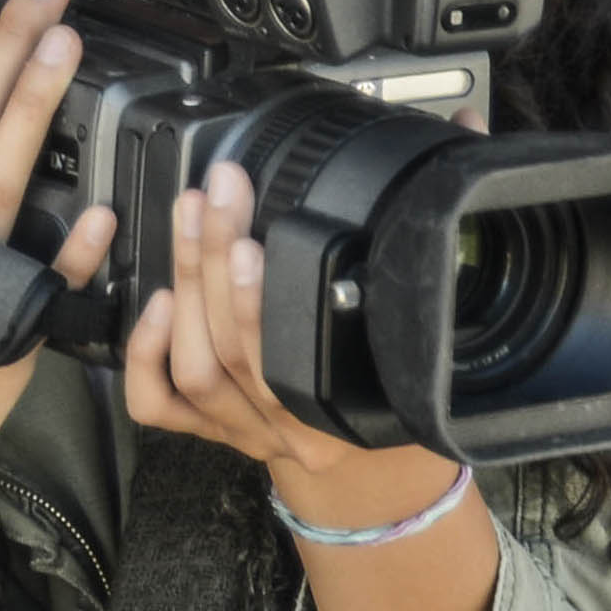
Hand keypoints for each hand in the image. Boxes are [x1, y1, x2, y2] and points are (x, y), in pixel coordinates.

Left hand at [126, 157, 497, 610]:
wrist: (379, 480)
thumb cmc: (409, 391)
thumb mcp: (439, 322)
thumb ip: (441, 223)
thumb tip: (464, 130)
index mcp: (353, 406)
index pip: (299, 354)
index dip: (264, 298)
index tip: (252, 234)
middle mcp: (296, 426)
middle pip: (235, 350)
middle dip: (214, 262)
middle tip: (214, 194)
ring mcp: (249, 433)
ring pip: (199, 373)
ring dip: (185, 292)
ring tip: (188, 222)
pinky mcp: (213, 435)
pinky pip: (162, 408)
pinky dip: (146, 357)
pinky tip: (153, 304)